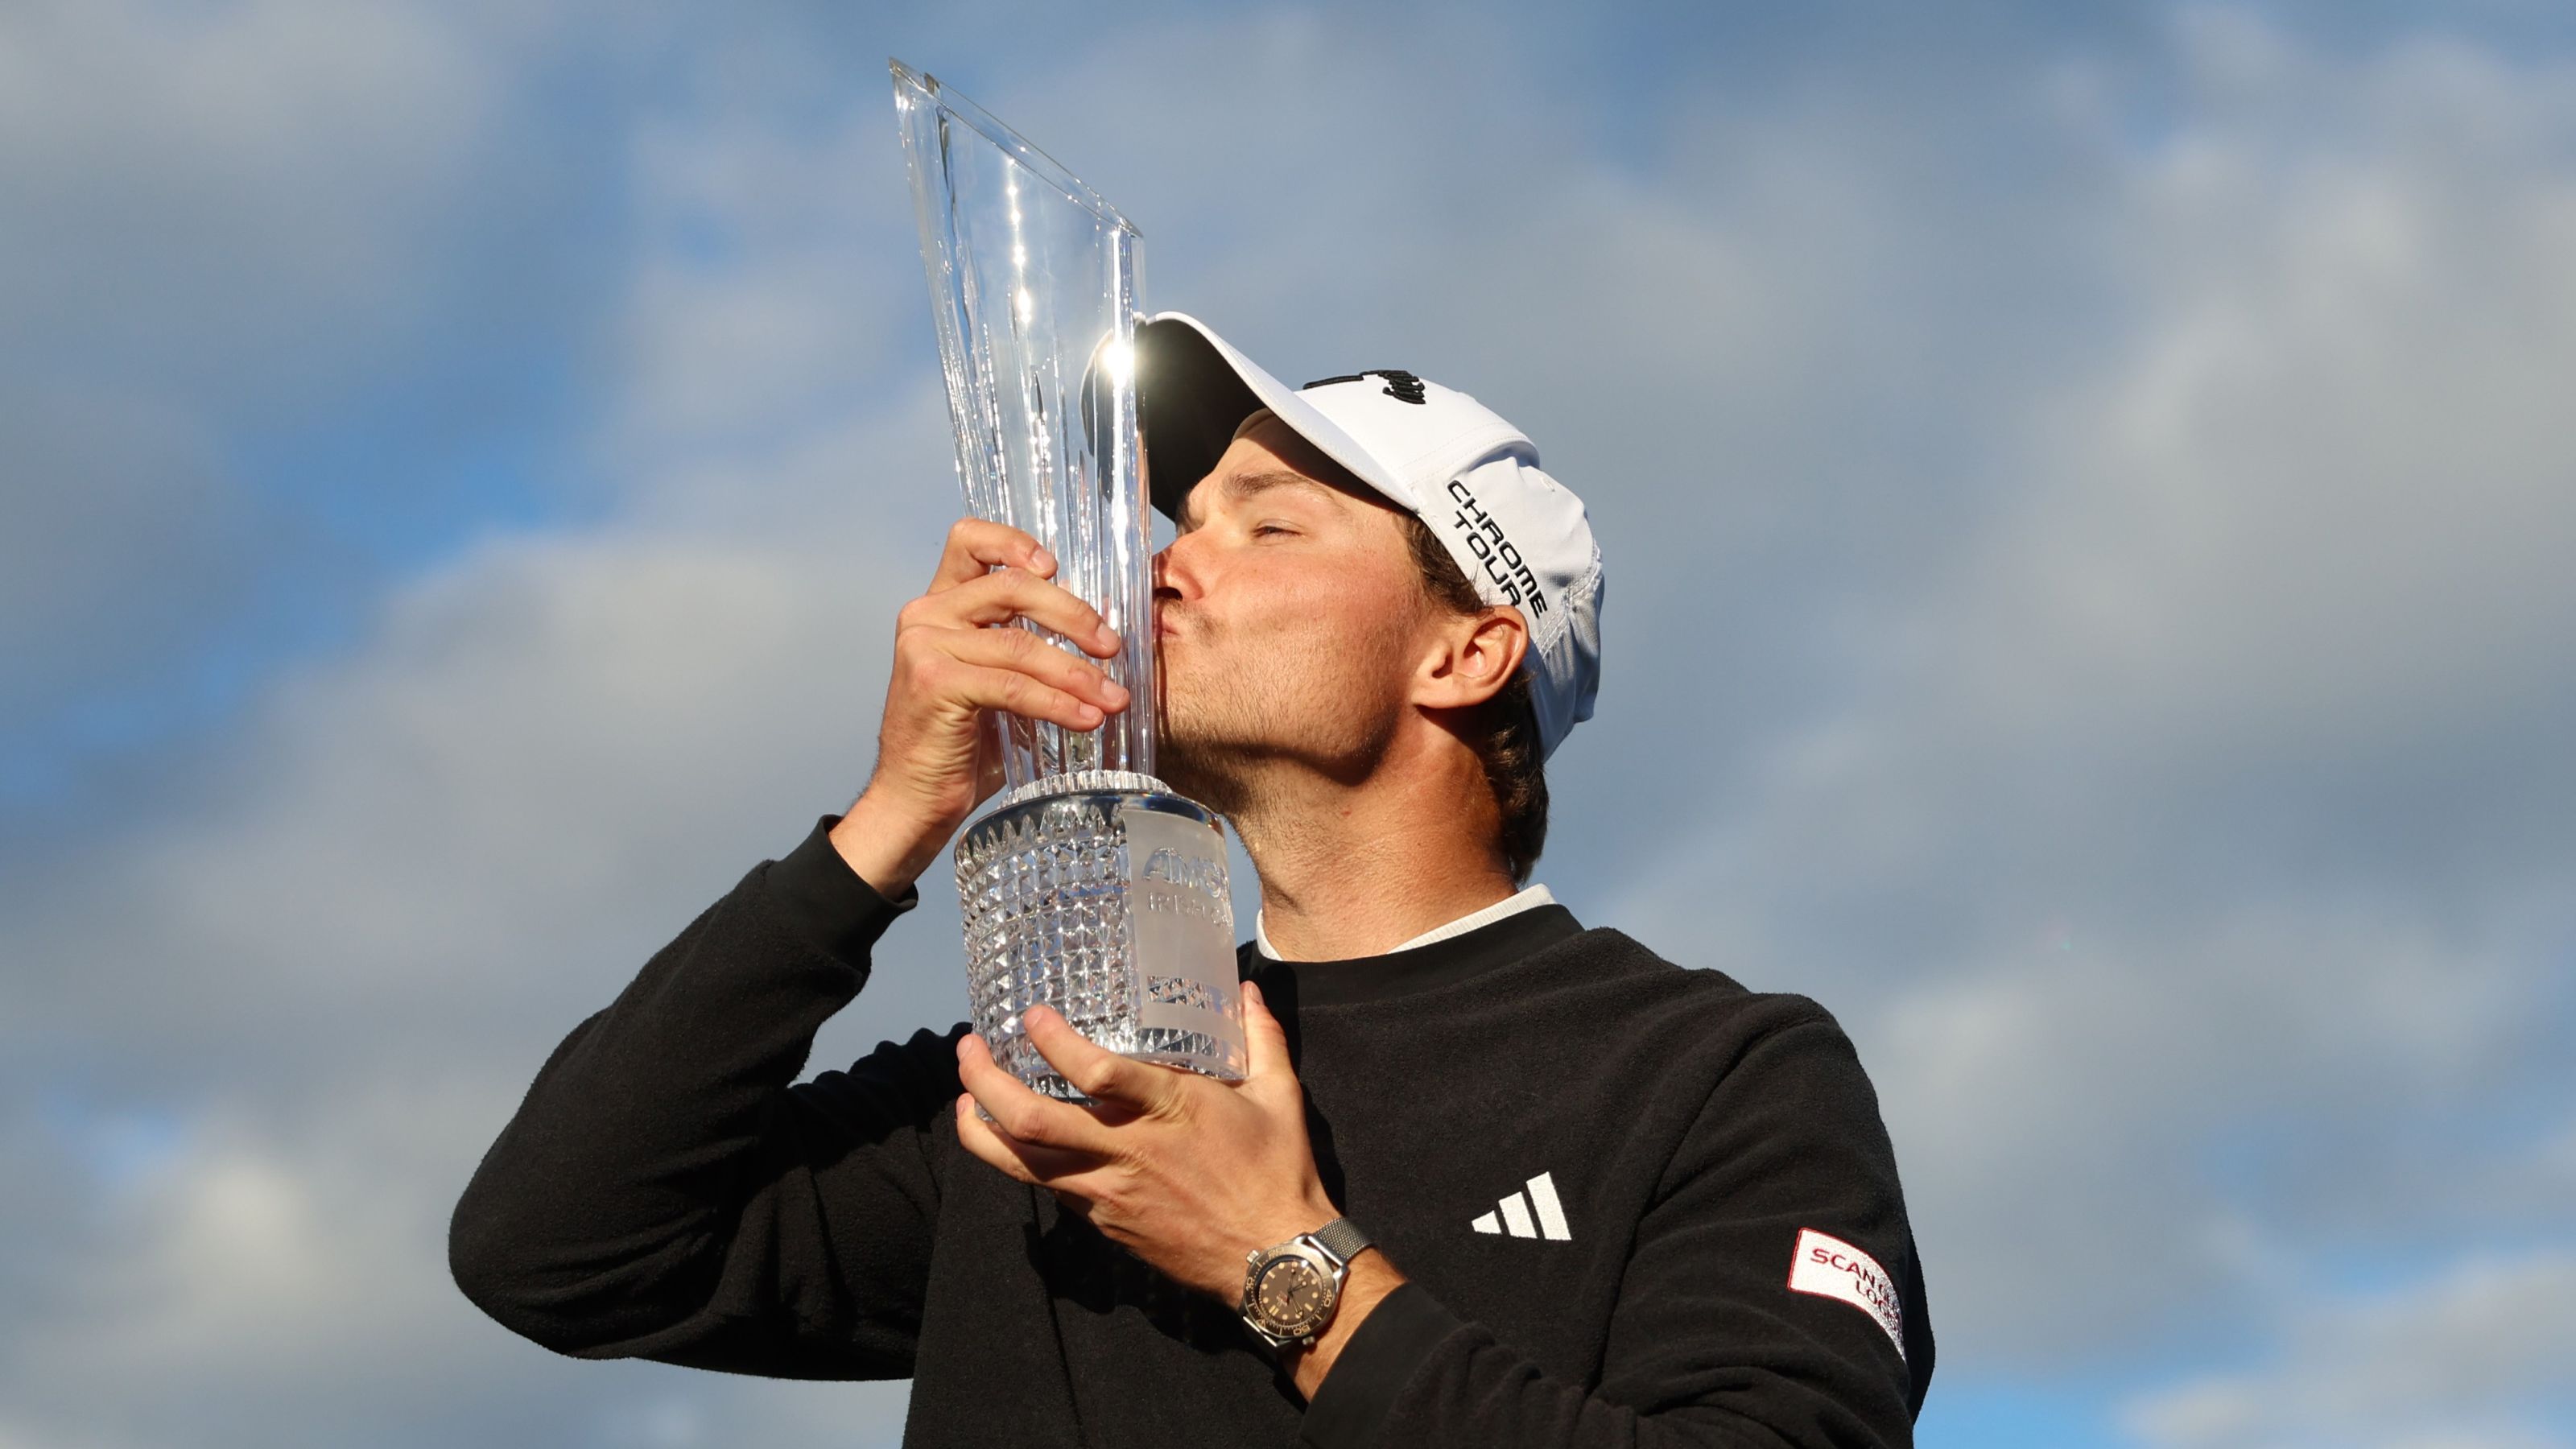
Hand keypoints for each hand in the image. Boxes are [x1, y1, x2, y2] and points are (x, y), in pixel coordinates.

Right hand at [831, 519, 1129, 893]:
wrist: (916, 800)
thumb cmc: (963, 743)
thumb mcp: (995, 678)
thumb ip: (1024, 642)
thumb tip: (1099, 631)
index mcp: (939, 604)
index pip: (969, 540)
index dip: (1015, 542)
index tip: (1056, 568)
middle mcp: (926, 614)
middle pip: (1012, 588)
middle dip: (1073, 615)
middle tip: (1112, 648)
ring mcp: (925, 646)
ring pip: (1020, 644)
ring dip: (1077, 673)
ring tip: (1113, 698)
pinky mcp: (935, 683)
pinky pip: (1013, 686)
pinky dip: (1058, 703)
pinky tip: (1088, 719)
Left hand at [952, 982, 1339, 1302]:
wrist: (1273, 1260)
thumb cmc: (1278, 1172)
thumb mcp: (1279, 1094)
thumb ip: (1261, 1036)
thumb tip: (1249, 989)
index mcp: (1170, 1110)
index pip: (1095, 1073)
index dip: (1053, 1041)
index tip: (1031, 1015)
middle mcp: (1127, 1152)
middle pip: (1030, 1119)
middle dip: (985, 1081)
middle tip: (969, 1050)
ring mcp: (1108, 1193)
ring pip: (1021, 1163)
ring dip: (981, 1128)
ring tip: (965, 1099)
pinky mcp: (1103, 1222)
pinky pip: (1048, 1188)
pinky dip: (1018, 1161)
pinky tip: (1011, 1141)